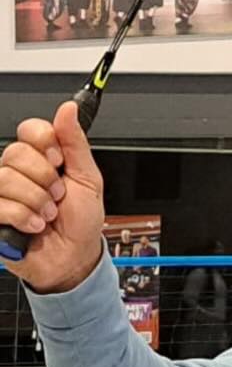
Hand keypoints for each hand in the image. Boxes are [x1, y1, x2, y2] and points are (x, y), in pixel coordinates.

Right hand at [0, 102, 105, 292]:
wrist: (75, 257)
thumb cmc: (82, 220)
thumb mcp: (88, 178)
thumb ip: (76, 143)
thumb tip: (68, 109)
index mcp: (42, 158)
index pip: (29, 129)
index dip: (44, 142)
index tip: (59, 160)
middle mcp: (18, 172)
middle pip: (16, 153)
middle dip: (46, 178)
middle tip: (58, 195)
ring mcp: (3, 193)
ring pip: (6, 178)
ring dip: (38, 201)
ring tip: (49, 214)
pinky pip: (0, 204)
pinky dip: (25, 217)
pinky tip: (35, 226)